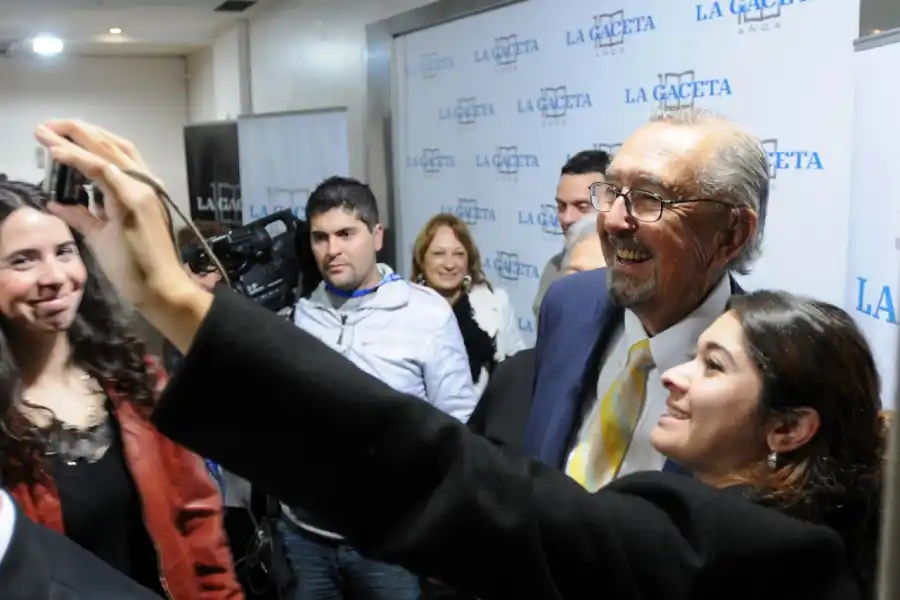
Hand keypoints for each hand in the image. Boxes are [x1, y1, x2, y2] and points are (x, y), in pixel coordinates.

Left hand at [34, 120, 208, 350]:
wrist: (160, 288)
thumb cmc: (137, 266)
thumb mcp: (102, 235)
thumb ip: (83, 215)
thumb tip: (58, 202)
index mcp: (139, 190)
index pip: (114, 155)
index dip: (86, 141)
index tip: (57, 136)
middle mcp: (143, 185)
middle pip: (110, 145)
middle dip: (76, 130)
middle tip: (46, 126)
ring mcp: (140, 191)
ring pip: (105, 153)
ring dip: (73, 138)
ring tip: (46, 131)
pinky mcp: (132, 202)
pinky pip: (102, 171)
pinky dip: (78, 158)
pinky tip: (58, 152)